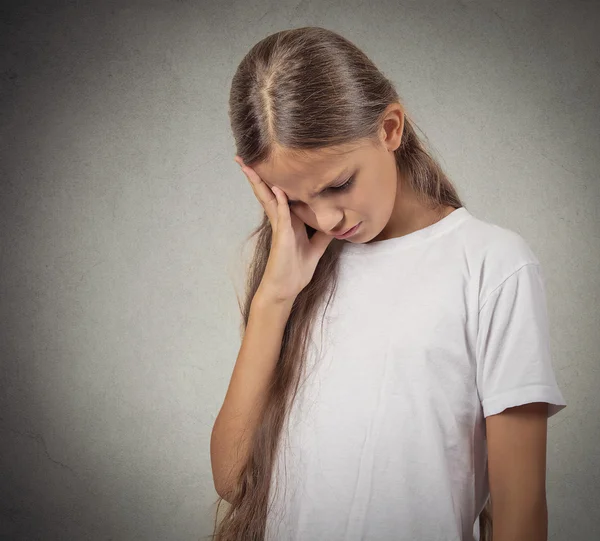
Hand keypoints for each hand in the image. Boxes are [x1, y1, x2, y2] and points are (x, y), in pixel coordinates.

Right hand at [235, 156, 334, 301]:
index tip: (270, 162)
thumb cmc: (296, 269)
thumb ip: (323, 233)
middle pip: (268, 191)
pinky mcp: (282, 236)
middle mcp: (281, 220)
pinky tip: (277, 190)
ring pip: (268, 199)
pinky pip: (281, 216)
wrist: (286, 289)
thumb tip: (336, 221)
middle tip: (243, 156)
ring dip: (259, 182)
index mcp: (288, 220)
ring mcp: (279, 227)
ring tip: (248, 165)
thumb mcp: (316, 247)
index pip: (279, 194)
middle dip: (257, 174)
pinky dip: (280, 203)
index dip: (274, 178)